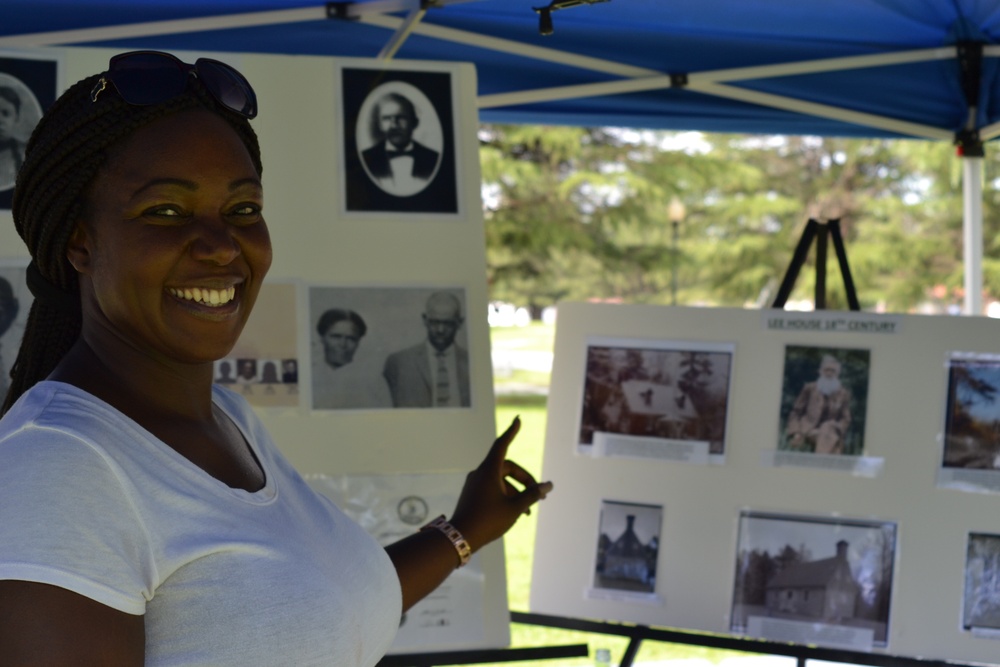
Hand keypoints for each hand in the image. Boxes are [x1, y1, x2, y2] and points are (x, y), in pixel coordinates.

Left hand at [449, 416, 552, 553]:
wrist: (459, 537)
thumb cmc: (488, 521)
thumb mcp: (515, 508)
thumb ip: (533, 494)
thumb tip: (548, 486)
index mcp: (489, 471)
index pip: (502, 444)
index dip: (511, 432)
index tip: (518, 420)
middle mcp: (480, 473)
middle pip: (507, 468)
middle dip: (525, 480)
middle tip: (539, 495)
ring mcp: (475, 484)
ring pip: (501, 481)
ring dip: (517, 492)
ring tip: (529, 511)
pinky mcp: (473, 494)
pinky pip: (493, 489)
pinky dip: (506, 496)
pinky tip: (516, 513)